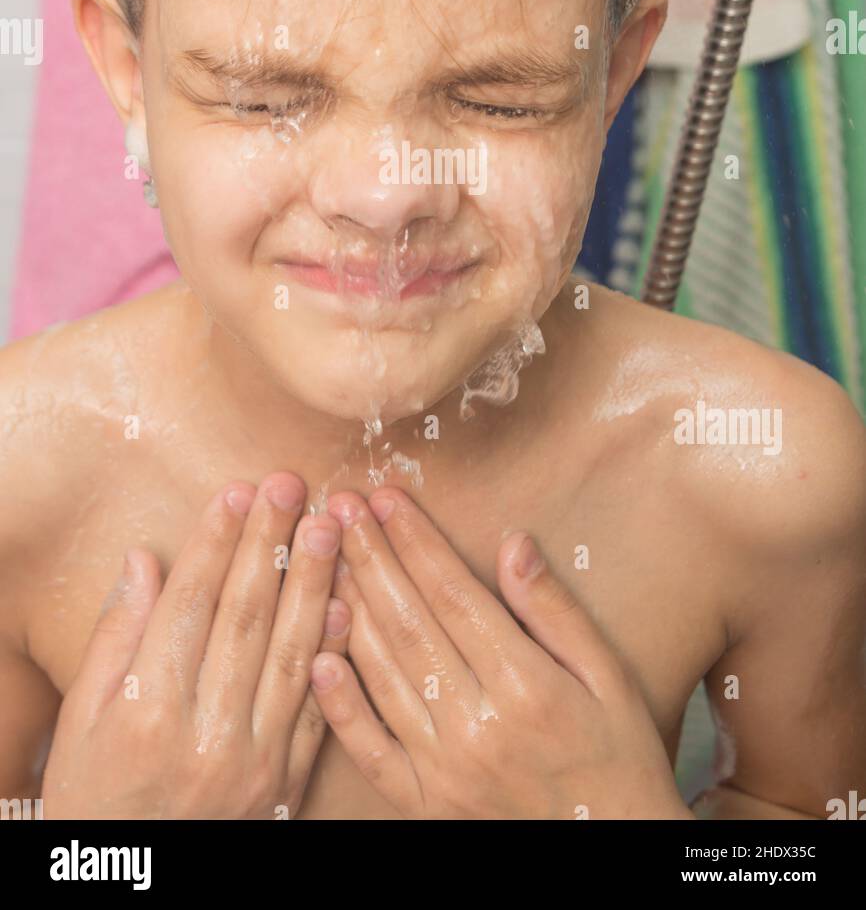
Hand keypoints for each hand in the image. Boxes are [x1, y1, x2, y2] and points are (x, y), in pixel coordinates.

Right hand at [41, 474, 348, 818]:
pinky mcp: (285, 782)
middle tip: (290, 485)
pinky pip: (316, 709)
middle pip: (245, 619)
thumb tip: (143, 560)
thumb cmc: (96, 798)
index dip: (215, 543)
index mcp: (147, 713)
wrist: (133, 887)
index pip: (190, 607)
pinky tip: (347, 604)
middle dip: (270, 544)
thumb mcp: (82, 722)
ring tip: (329, 525)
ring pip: (290, 655)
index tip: (236, 491)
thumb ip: (116, 639)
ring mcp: (252, 761)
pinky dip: (334, 654)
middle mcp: (204, 734)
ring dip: (313, 583)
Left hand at [311, 488, 692, 819]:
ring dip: (350, 608)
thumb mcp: (609, 675)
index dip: (416, 540)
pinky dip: (341, 705)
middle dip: (372, 556)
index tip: (387, 497)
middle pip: (409, 623)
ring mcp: (445, 769)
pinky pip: (371, 750)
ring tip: (326, 557)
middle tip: (342, 506)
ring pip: (384, 674)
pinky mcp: (425, 804)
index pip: (454, 593)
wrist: (612, 849)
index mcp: (526, 684)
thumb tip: (512, 543)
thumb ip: (554, 610)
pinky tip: (320, 658)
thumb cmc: (618, 754)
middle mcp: (478, 725)